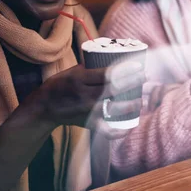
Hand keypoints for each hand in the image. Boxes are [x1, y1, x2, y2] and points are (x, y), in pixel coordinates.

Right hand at [28, 61, 144, 128]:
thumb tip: (115, 58)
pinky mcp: (87, 124)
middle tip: (145, 77)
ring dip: (130, 105)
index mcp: (80, 79)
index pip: (107, 74)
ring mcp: (86, 111)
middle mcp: (84, 95)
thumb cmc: (61, 84)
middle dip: (133, 83)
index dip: (125, 70)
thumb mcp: (73, 71)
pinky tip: (129, 127)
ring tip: (141, 100)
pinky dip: (118, 132)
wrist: (44, 107)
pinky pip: (105, 130)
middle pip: (114, 89)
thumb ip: (92, 67)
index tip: (139, 66)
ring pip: (113, 109)